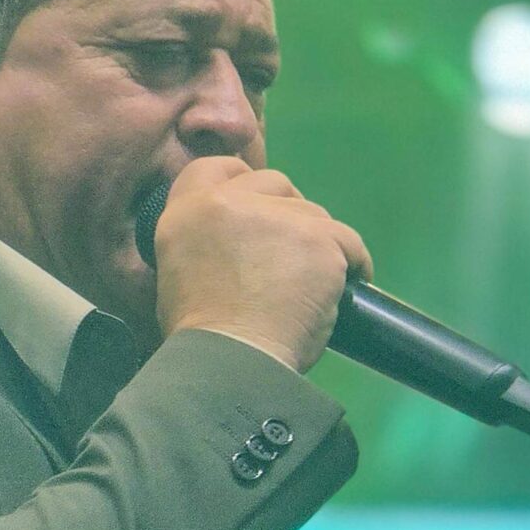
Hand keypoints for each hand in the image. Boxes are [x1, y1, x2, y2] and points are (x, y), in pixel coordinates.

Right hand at [152, 156, 373, 374]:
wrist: (231, 362)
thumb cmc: (201, 339)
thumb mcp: (176, 276)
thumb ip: (204, 243)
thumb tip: (235, 246)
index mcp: (187, 211)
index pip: (218, 167)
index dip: (244, 181)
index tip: (260, 204)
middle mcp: (230, 202)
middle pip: (274, 183)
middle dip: (287, 210)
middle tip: (291, 252)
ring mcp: (278, 217)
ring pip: (314, 214)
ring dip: (317, 244)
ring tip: (313, 285)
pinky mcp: (318, 238)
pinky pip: (349, 243)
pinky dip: (353, 263)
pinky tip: (350, 285)